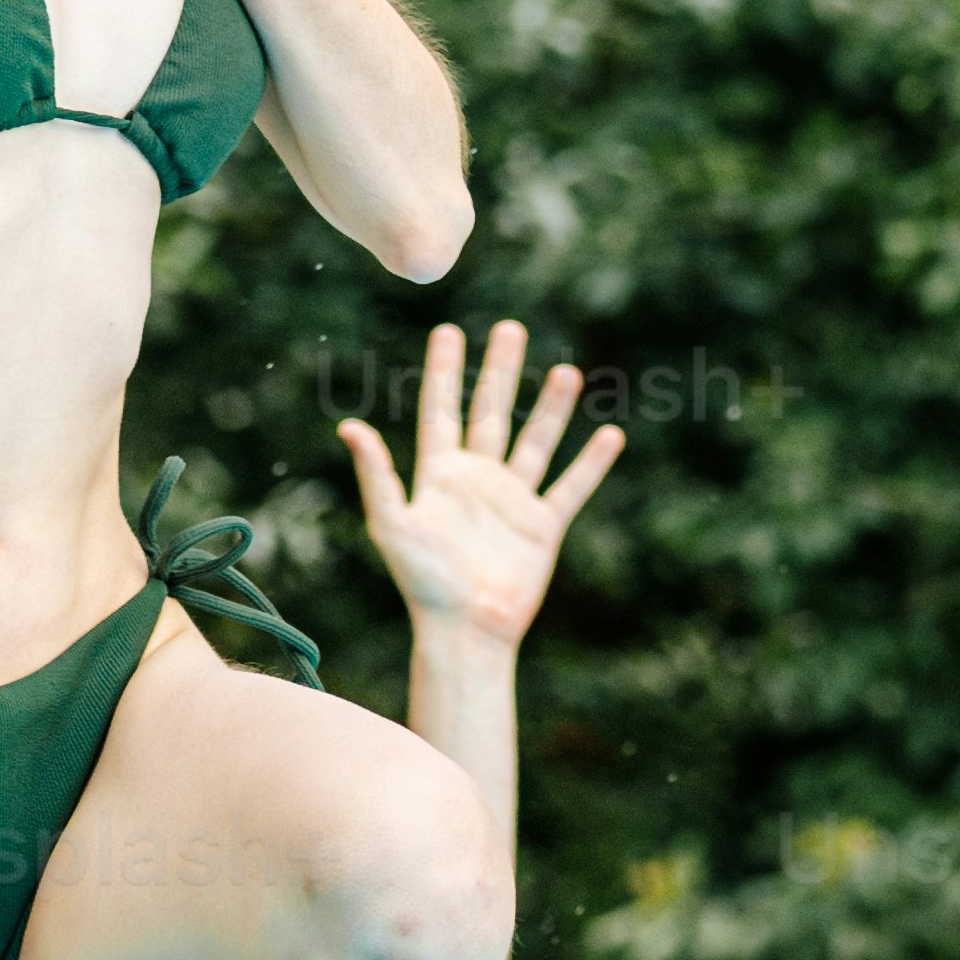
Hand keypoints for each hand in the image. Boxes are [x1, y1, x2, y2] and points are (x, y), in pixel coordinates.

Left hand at [337, 321, 620, 643]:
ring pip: (535, 442)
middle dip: (501, 371)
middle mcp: (477, 481)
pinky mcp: (543, 527)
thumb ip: (376, 475)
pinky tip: (611, 434)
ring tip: (569, 370)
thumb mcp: (392, 525)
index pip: (441, 410)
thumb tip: (349, 426)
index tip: (448, 331)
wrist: (466, 630)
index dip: (443, 371)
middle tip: (511, 329)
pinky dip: (591, 463)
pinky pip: (571, 488)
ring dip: (552, 407)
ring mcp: (512, 502)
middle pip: (491, 413)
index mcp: (439, 476)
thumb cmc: (422, 584)